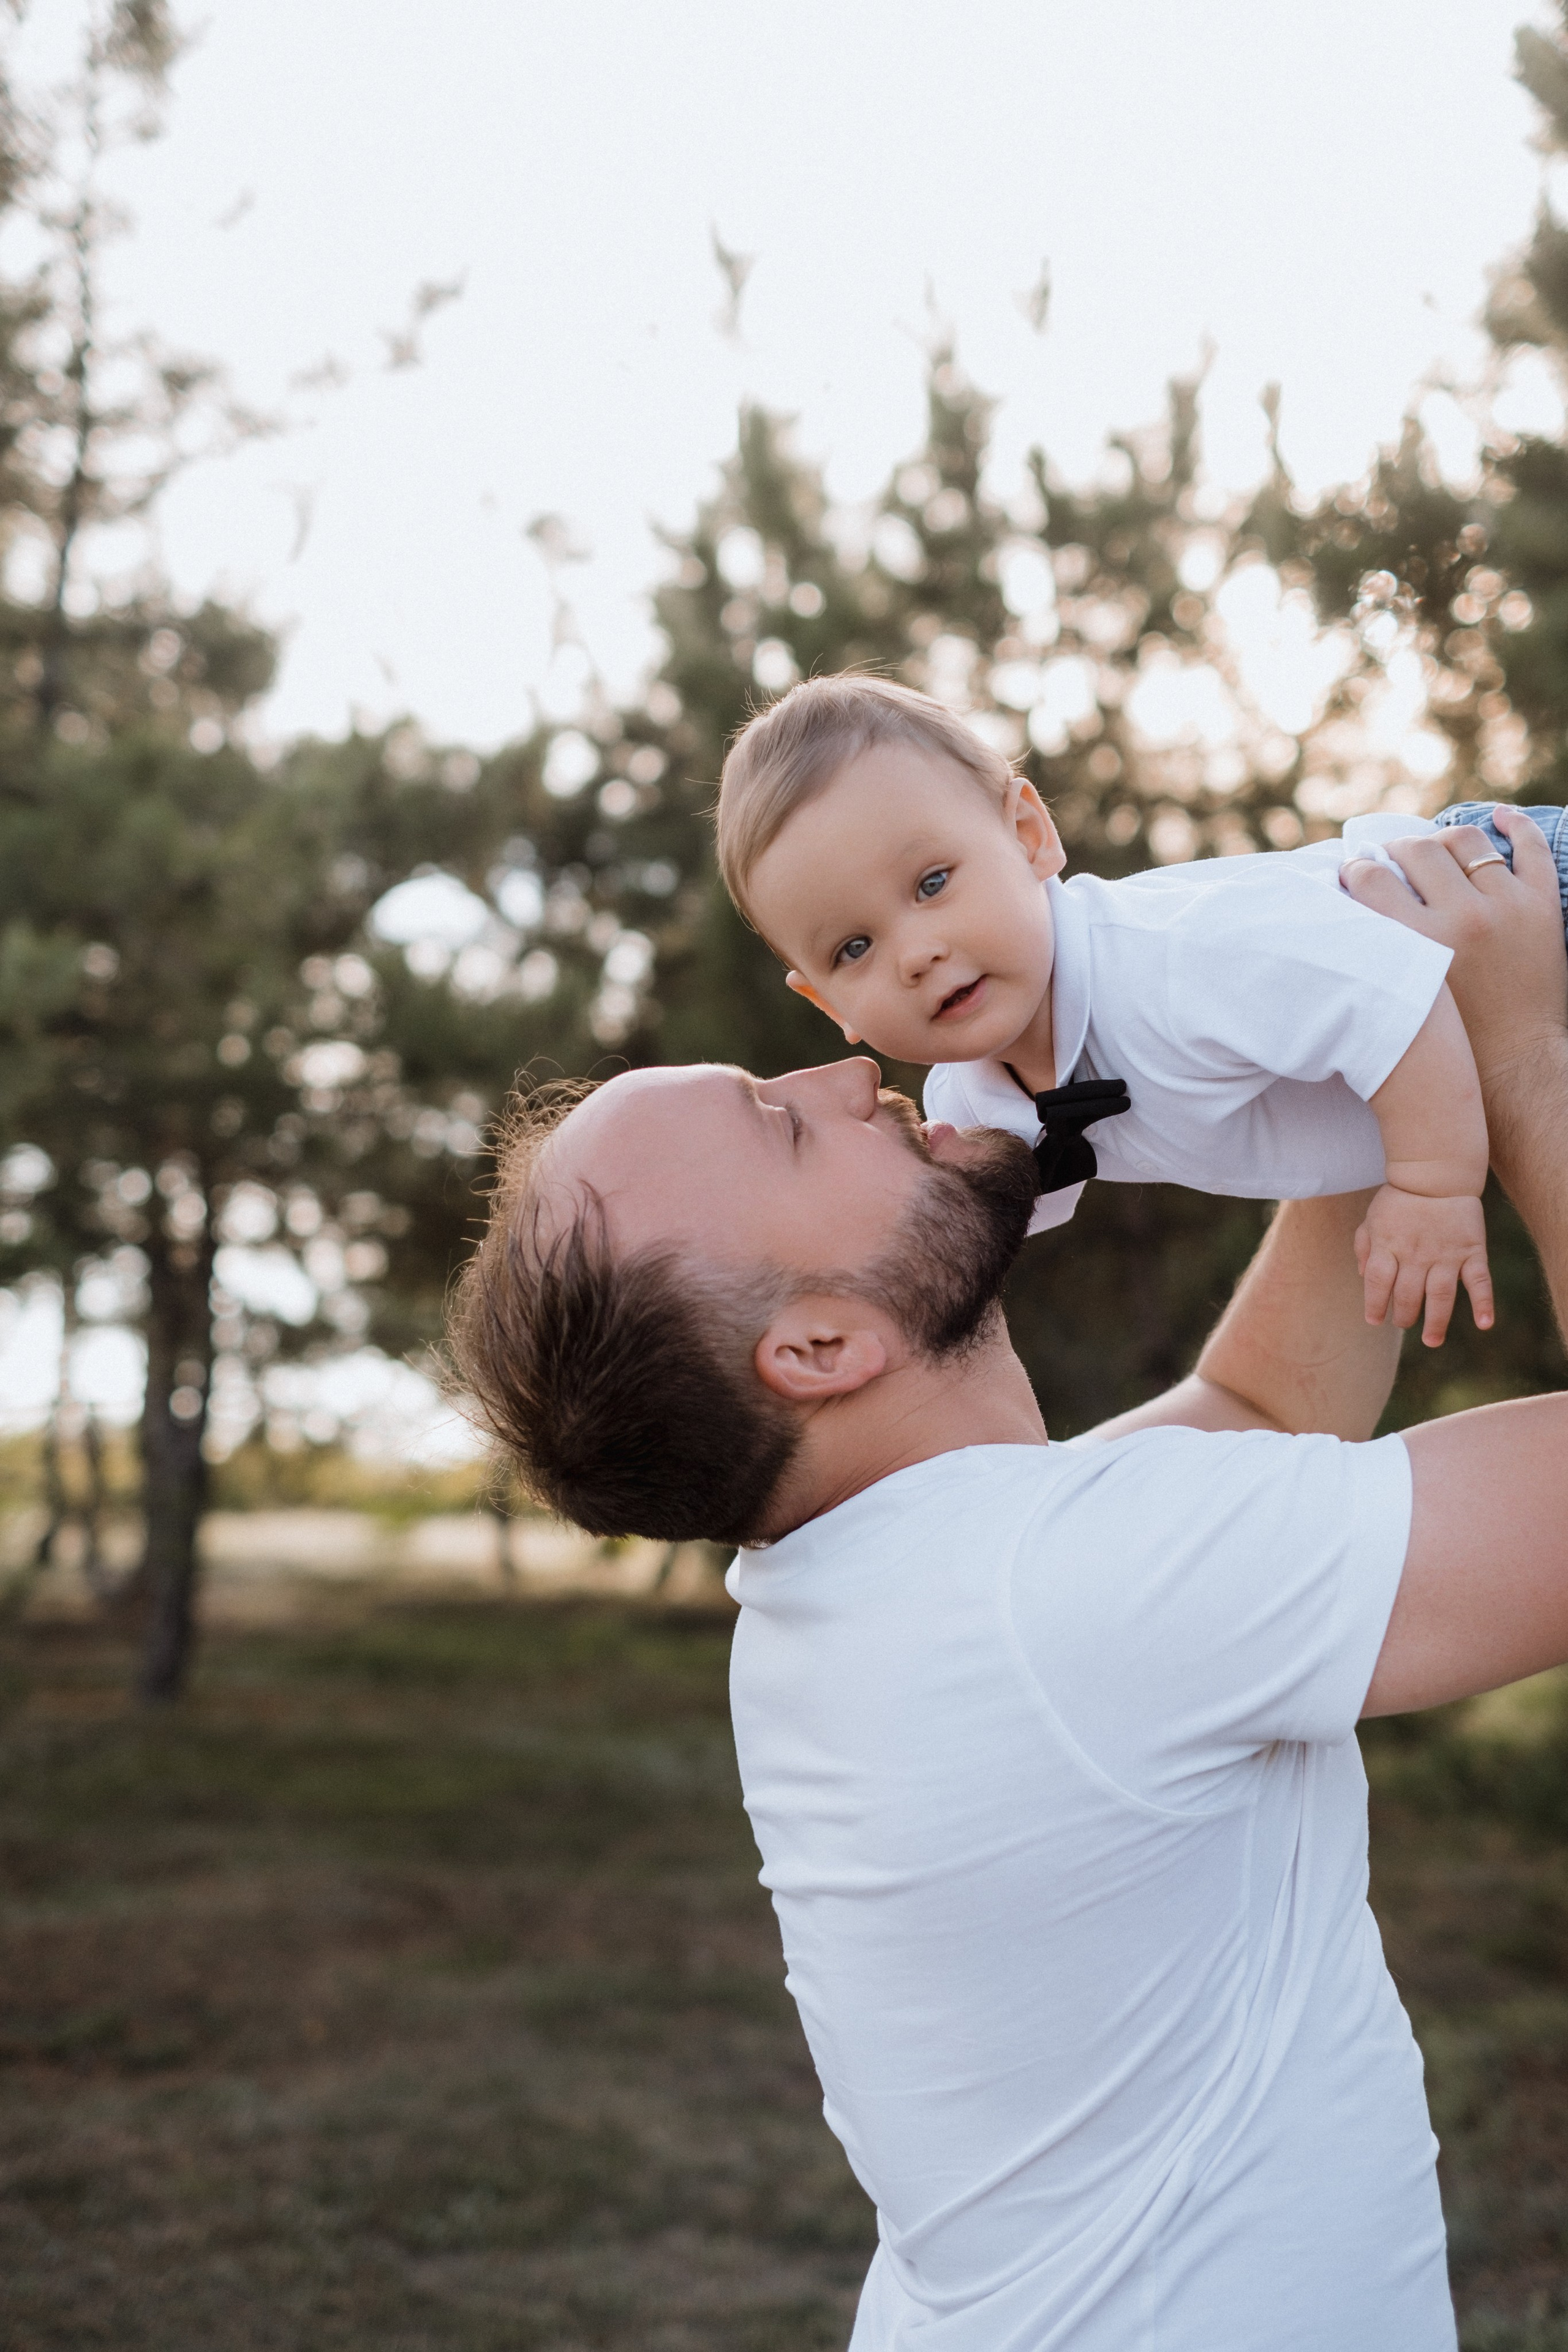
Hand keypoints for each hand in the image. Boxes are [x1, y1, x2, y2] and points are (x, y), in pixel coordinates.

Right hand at [1342, 807, 1566, 1098]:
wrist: (1514, 1067)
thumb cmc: (1448, 1040)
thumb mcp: (1400, 993)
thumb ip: (1380, 947)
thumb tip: (1352, 900)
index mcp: (1420, 943)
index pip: (1371, 879)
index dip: (1356, 869)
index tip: (1353, 872)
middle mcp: (1465, 917)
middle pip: (1417, 851)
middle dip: (1396, 850)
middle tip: (1390, 860)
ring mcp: (1508, 907)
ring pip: (1466, 840)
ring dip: (1442, 838)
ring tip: (1434, 850)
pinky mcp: (1542, 907)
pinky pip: (1531, 849)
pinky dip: (1515, 825)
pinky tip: (1501, 818)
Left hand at [1354, 1182, 1492, 1347]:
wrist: (1437, 1171)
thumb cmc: (1401, 1198)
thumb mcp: (1372, 1218)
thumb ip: (1364, 1247)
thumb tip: (1363, 1277)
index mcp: (1388, 1246)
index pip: (1378, 1284)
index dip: (1374, 1305)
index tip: (1375, 1320)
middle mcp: (1416, 1254)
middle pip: (1408, 1295)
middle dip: (1404, 1316)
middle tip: (1403, 1322)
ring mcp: (1445, 1254)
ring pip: (1440, 1296)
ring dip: (1436, 1322)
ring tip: (1432, 1340)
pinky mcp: (1471, 1250)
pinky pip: (1479, 1280)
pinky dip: (1484, 1303)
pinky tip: (1484, 1324)